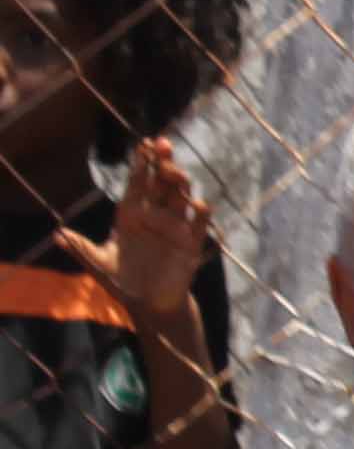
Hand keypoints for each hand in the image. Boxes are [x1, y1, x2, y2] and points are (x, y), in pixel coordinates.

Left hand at [59, 139, 211, 319]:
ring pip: (180, 197)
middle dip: (163, 163)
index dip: (141, 164)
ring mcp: (174, 228)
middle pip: (160, 184)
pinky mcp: (191, 244)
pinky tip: (198, 205)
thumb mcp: (98, 264)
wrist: (149, 305)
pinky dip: (201, 214)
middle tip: (164, 145)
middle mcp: (154, 216)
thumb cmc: (122, 282)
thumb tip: (57, 235)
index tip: (145, 143)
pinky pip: (198, 225)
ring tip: (177, 172)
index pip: (137, 184)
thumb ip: (81, 248)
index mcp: (130, 215)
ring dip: (180, 183)